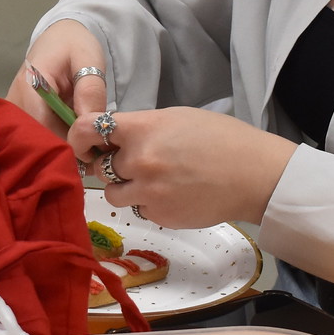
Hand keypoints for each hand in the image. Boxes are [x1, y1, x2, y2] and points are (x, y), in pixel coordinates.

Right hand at [7, 19, 107, 139]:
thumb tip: (89, 124)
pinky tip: (68, 138)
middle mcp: (15, 99)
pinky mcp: (16, 114)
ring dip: (56, 146)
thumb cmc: (75, 45)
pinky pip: (31, 136)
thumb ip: (90, 91)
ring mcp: (13, 108)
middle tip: (89, 149)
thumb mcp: (89, 61)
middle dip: (62, 148)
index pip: (43, 127)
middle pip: (34, 138)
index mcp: (31, 85)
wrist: (60, 36)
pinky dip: (50, 141)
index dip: (67, 142)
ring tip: (81, 143)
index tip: (91, 148)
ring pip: (31, 141)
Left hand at [71, 107, 297, 229]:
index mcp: (142, 130)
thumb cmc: (220, 138)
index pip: (86, 130)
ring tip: (155, 180)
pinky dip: (148, 203)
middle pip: (100, 167)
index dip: (79, 139)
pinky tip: (173, 194)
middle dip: (113, 165)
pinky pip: (139, 209)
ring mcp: (148, 192)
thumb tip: (110, 138)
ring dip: (126, 188)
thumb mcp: (175, 118)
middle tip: (136, 162)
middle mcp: (139, 161)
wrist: (254, 174)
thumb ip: (139, 128)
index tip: (83, 145)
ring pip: (113, 194)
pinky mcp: (160, 216)